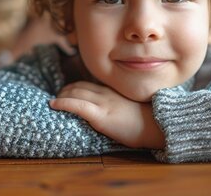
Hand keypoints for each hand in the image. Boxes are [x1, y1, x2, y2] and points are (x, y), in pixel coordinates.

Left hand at [49, 81, 164, 148]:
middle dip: (65, 91)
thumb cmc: (147, 122)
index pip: (88, 84)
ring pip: (76, 93)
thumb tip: (110, 113)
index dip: (74, 87)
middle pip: (79, 86)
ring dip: (61, 96)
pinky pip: (77, 105)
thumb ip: (117, 106)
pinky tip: (53, 104)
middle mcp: (106, 94)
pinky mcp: (101, 116)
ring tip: (53, 102)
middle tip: (56, 98)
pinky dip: (63, 103)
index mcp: (113, 92)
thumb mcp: (130, 109)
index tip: (66, 92)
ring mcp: (103, 103)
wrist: (157, 126)